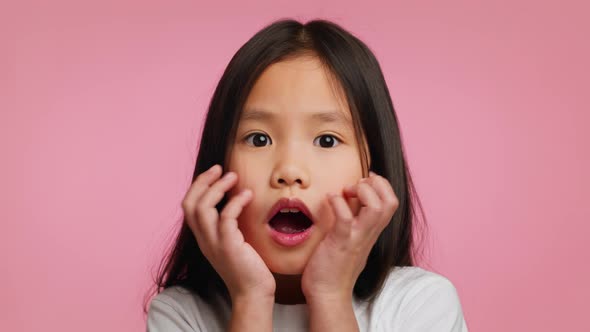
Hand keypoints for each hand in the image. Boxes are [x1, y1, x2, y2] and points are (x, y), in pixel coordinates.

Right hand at [182, 165, 275, 300]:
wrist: (253, 294)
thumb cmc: (249, 269)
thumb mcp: (233, 243)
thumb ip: (229, 226)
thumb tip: (236, 202)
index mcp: (203, 238)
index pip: (189, 207)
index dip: (198, 187)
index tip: (214, 173)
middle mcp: (204, 240)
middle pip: (190, 204)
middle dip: (202, 182)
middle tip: (220, 168)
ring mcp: (214, 244)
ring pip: (203, 208)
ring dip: (217, 188)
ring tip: (234, 177)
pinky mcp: (228, 247)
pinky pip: (226, 218)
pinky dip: (235, 202)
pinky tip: (247, 195)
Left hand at [301, 172, 398, 302]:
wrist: (328, 295)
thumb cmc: (334, 267)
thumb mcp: (351, 241)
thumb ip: (354, 223)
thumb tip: (347, 201)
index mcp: (371, 232)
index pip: (391, 203)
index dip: (382, 185)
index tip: (364, 180)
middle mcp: (368, 234)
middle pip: (391, 202)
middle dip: (377, 184)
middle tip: (357, 184)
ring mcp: (356, 238)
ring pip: (376, 208)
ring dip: (362, 191)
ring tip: (346, 191)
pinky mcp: (340, 243)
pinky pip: (345, 218)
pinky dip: (338, 203)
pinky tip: (329, 199)